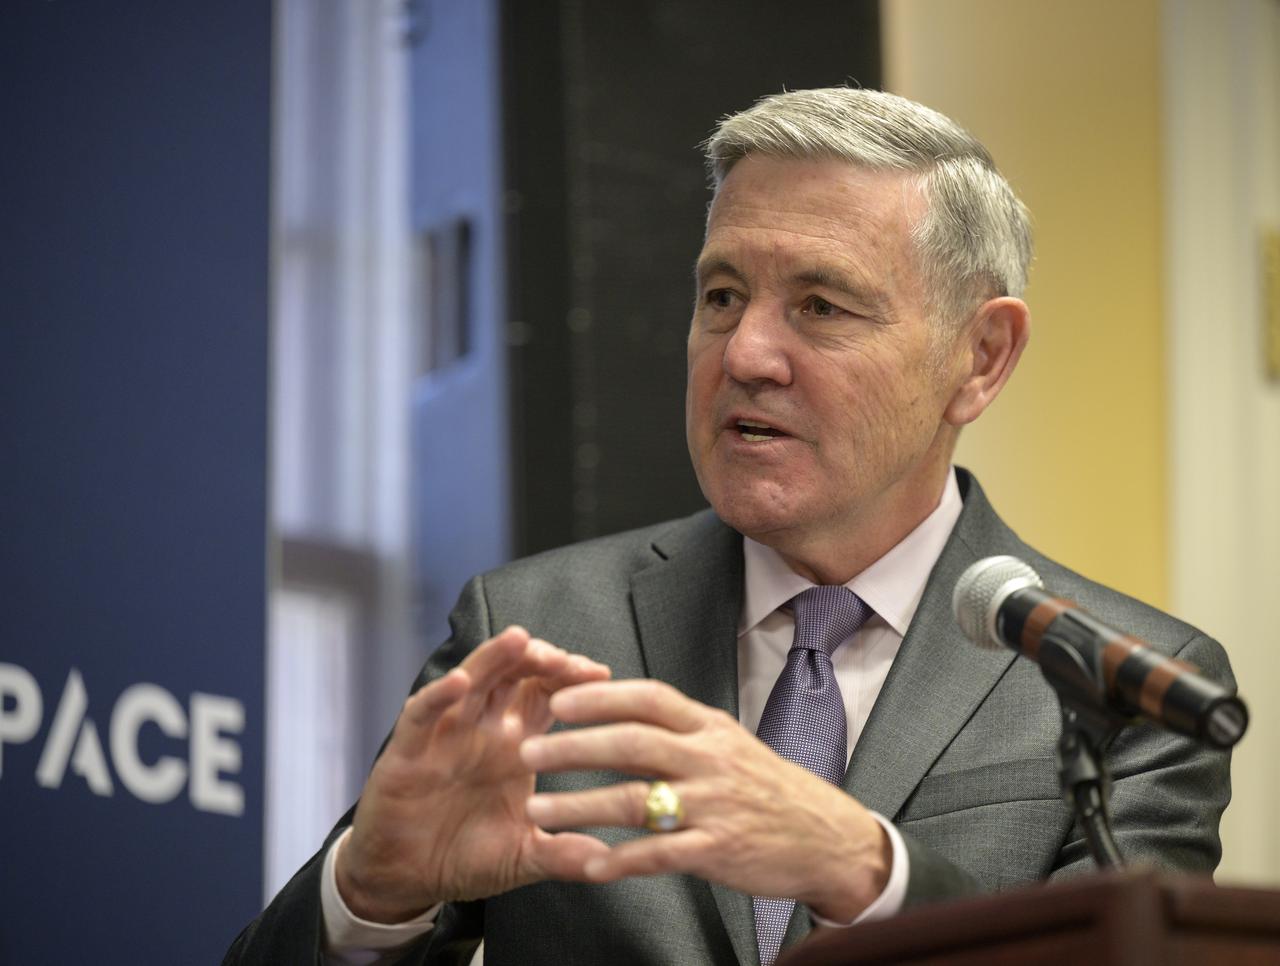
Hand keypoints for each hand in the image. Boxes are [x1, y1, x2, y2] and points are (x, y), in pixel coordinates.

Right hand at [335, 626, 612, 922]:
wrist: (408, 879)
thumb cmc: (464, 857)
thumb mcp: (521, 857)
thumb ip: (561, 855)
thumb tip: (608, 863)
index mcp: (514, 744)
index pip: (546, 693)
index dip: (571, 677)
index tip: (601, 674)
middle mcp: (482, 729)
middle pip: (513, 675)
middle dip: (539, 659)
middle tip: (564, 660)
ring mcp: (444, 735)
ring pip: (471, 681)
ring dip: (493, 658)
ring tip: (519, 641)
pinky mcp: (407, 751)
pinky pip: (421, 715)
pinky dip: (438, 696)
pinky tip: (458, 683)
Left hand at [519, 680, 890, 921]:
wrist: (825, 836)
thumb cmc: (767, 788)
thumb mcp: (727, 744)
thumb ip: (675, 732)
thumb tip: (612, 713)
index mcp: (709, 727)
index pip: (649, 699)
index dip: (600, 697)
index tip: (557, 700)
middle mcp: (709, 759)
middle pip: (632, 743)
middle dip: (573, 747)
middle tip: (527, 752)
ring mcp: (713, 805)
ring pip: (636, 800)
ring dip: (580, 805)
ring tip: (538, 811)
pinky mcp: (717, 850)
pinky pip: (659, 855)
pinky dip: (620, 860)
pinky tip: (588, 864)